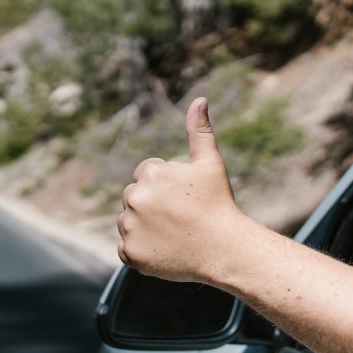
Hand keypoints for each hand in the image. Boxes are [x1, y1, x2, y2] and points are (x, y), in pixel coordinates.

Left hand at [117, 97, 248, 282]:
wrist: (225, 249)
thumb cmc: (219, 204)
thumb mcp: (210, 164)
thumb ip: (199, 131)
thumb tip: (199, 99)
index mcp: (150, 172)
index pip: (144, 175)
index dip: (165, 187)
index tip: (183, 198)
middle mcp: (135, 197)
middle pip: (134, 198)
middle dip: (152, 205)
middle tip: (180, 217)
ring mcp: (130, 227)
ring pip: (129, 222)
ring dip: (144, 227)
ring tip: (174, 234)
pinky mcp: (130, 253)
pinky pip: (127, 248)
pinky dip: (142, 250)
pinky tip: (165, 249)